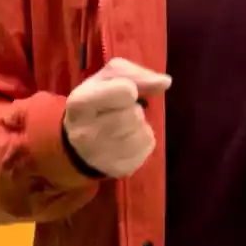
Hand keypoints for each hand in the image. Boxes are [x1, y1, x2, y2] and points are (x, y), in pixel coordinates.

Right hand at [63, 57, 170, 178]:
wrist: (79, 144)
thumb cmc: (96, 103)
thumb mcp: (107, 79)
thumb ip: (135, 74)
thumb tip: (166, 82)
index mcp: (80, 103)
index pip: (125, 91)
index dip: (129, 89)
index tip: (122, 93)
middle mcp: (86, 133)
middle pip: (135, 114)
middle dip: (133, 109)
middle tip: (119, 111)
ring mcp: (100, 156)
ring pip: (143, 131)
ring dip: (140, 125)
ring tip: (124, 126)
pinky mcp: (118, 170)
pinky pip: (147, 148)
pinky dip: (144, 140)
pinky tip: (128, 140)